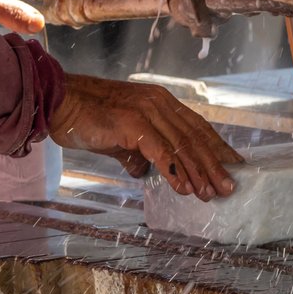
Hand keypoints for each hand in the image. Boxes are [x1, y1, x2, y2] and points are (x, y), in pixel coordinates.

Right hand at [51, 75, 243, 199]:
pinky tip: (184, 188)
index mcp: (161, 102)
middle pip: (195, 138)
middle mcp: (160, 104)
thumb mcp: (119, 137)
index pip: (197, 127)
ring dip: (199, 172)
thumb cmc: (86, 117)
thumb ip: (136, 152)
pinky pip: (161, 152)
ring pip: (182, 146)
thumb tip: (144, 170)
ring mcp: (147, 111)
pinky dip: (175, 171)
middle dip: (214, 164)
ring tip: (210, 193)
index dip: (217, 146)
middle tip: (228, 187)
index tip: (234, 164)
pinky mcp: (133, 123)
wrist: (58, 100)